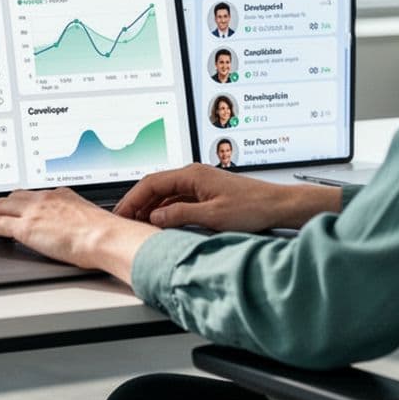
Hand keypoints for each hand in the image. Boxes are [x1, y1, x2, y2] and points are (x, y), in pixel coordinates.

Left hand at [0, 188, 157, 283]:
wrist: (107, 237)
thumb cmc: (106, 235)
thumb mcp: (89, 221)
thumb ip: (76, 222)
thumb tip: (76, 234)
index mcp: (61, 195)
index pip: (31, 195)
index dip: (16, 203)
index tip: (10, 209)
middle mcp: (45, 198)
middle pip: (11, 197)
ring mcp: (34, 211)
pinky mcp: (26, 227)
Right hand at [115, 163, 339, 232]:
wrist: (278, 206)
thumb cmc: (252, 207)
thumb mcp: (212, 215)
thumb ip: (180, 214)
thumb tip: (156, 216)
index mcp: (192, 174)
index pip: (151, 183)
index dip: (132, 198)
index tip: (121, 212)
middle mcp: (194, 175)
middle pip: (156, 186)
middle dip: (138, 203)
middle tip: (124, 221)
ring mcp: (200, 184)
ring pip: (166, 193)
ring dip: (151, 208)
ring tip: (139, 225)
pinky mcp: (207, 194)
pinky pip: (178, 199)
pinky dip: (166, 210)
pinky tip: (162, 224)